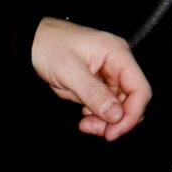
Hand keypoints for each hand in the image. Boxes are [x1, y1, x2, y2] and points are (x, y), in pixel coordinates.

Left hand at [31, 17, 151, 140]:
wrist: (31, 40)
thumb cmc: (49, 45)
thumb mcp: (69, 71)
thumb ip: (94, 93)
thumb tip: (117, 115)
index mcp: (117, 53)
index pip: (140, 89)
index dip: (132, 114)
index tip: (114, 131)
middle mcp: (117, 63)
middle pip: (131, 101)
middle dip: (116, 120)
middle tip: (93, 128)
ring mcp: (108, 73)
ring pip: (118, 106)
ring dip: (105, 120)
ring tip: (85, 124)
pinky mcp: (97, 82)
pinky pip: (106, 104)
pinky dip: (97, 115)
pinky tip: (83, 114)